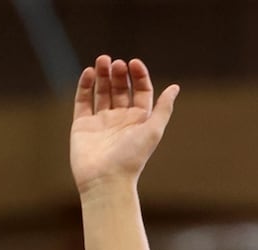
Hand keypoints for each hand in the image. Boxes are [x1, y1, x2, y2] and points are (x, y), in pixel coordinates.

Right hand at [70, 55, 178, 195]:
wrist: (106, 180)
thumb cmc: (132, 158)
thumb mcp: (153, 131)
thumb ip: (163, 108)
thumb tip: (175, 87)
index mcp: (139, 121)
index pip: (141, 91)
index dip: (139, 75)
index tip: (133, 63)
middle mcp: (121, 119)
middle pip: (121, 88)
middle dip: (118, 73)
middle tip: (115, 63)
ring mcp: (101, 121)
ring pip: (101, 91)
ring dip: (102, 74)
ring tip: (102, 60)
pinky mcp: (82, 125)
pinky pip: (83, 101)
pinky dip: (85, 86)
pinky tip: (89, 72)